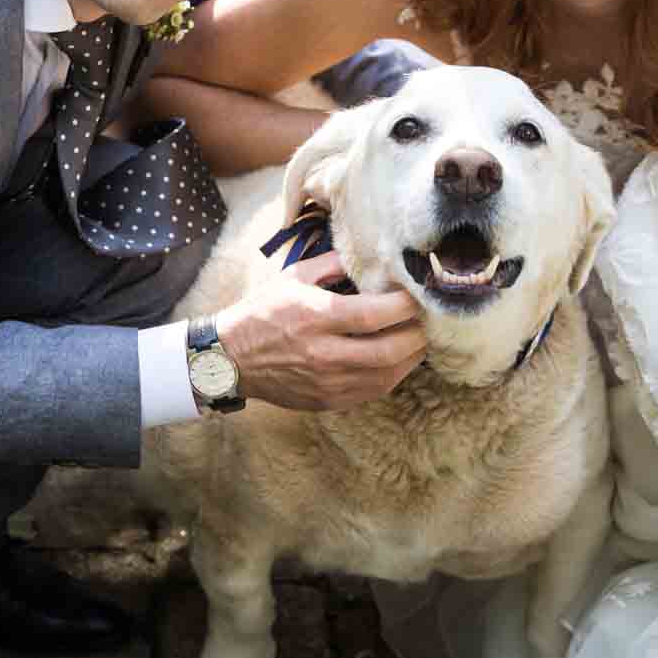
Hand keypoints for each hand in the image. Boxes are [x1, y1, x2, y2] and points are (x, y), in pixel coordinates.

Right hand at [212, 252, 424, 410]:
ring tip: (417, 338)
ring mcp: (328, 382)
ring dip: (411, 357)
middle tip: (426, 319)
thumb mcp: (293, 277)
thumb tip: (369, 257)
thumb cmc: (262, 312)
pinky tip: (398, 359)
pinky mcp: (328, 400)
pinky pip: (373, 391)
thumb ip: (333, 264)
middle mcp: (324, 353)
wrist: (230, 358)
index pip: (375, 314)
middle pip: (390, 350)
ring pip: (388, 375)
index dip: (405, 304)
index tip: (416, 294)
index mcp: (316, 317)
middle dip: (417, 334)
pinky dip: (393, 374)